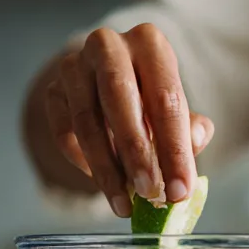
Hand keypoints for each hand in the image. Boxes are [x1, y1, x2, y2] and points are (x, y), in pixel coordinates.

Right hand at [41, 24, 213, 216]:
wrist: (107, 88)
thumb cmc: (149, 102)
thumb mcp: (174, 111)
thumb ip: (188, 129)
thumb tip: (195, 141)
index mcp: (149, 43)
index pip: (165, 97)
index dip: (175, 149)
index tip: (181, 190)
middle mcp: (108, 45)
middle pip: (119, 98)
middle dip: (136, 152)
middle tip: (149, 193)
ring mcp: (74, 66)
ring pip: (87, 121)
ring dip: (106, 169)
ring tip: (123, 205)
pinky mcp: (53, 91)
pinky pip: (64, 132)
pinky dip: (82, 162)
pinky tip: (102, 183)